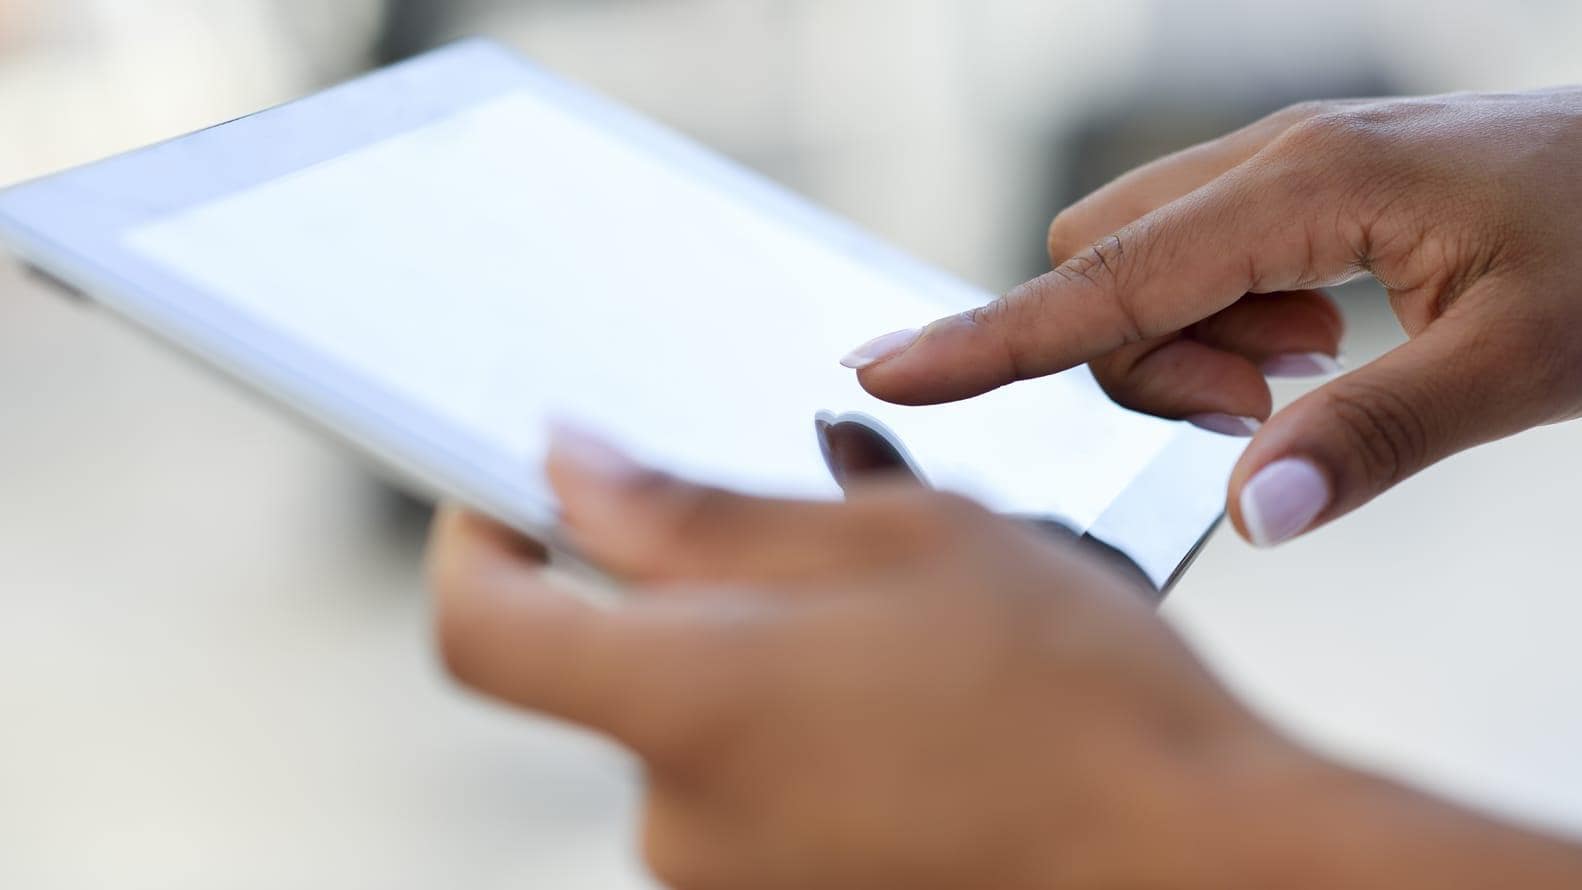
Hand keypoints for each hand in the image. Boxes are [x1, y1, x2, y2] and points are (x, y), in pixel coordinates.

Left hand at [426, 432, 1581, 888]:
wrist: (1194, 859)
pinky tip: (903, 700)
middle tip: (810, 538)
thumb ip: (700, 515)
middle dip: (682, 591)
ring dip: (761, 654)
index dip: (472, 545)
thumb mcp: (893, 544)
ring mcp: (733, 878)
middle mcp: (682, 816)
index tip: (507, 494)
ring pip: (695, 722)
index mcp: (689, 702)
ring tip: (897, 624)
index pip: (481, 627)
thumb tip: (574, 475)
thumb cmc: (1073, 695)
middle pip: (609, 670)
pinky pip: (749, 788)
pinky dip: (795, 724)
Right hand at [844, 89, 1581, 545]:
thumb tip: (1249, 517)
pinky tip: (1321, 346)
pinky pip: (1204, 256)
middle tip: (1262, 409)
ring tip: (1312, 374)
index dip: (989, 335)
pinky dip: (1227, 322)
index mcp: (1309, 187)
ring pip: (1146, 262)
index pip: (1102, 279)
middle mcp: (1276, 160)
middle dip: (1136, 356)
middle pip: (1102, 262)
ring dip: (1190, 345)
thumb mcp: (1527, 361)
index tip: (886, 367)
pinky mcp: (1310, 189)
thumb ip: (1374, 441)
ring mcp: (1290, 167)